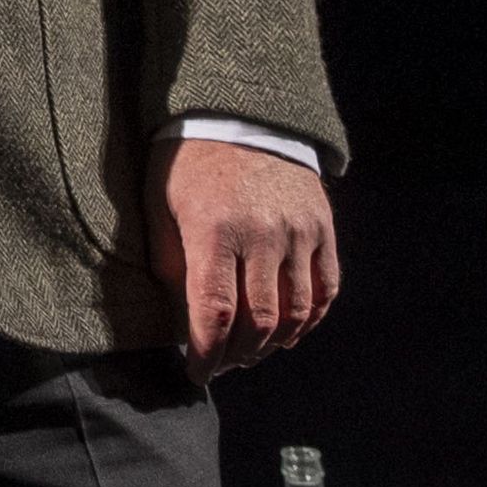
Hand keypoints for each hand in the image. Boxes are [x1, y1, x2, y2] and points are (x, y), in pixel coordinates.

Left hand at [154, 136, 339, 374]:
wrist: (237, 112)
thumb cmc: (186, 162)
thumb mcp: (159, 206)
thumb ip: (170, 263)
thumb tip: (182, 321)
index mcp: (213, 229)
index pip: (214, 313)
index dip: (207, 354)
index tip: (197, 373)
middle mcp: (261, 234)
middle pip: (258, 321)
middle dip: (238, 354)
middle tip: (222, 363)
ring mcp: (298, 231)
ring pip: (296, 312)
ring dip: (273, 343)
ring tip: (252, 351)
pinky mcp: (322, 226)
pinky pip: (326, 289)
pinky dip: (310, 319)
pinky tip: (289, 331)